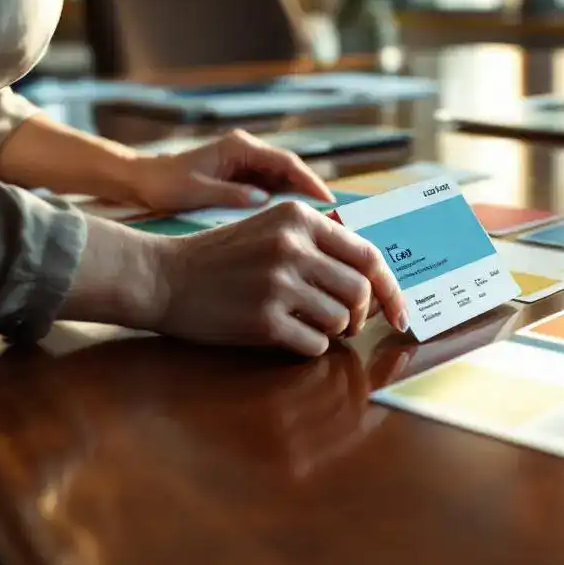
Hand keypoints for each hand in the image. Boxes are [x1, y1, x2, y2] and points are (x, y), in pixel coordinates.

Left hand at [128, 129, 333, 211]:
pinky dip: (286, 204)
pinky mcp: (243, 176)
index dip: (309, 182)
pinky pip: (273, 188)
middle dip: (312, 191)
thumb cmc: (164, 184)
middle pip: (290, 170)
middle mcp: (246, 151)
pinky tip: (296, 224)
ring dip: (302, 200)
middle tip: (335, 216)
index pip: (285, 162)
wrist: (142, 180)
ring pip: (284, 180)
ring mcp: (246, 163)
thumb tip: (263, 200)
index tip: (328, 201)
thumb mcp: (195, 192)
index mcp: (239, 147)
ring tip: (321, 223)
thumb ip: (229, 194)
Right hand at [155, 200, 408, 355]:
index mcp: (300, 218)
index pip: (368, 255)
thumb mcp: (271, 228)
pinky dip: (311, 346)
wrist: (163, 277)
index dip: (390, 288)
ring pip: (340, 319)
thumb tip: (373, 276)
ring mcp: (279, 283)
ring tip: (310, 324)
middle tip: (348, 324)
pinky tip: (290, 336)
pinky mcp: (264, 319)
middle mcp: (293, 246)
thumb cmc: (222, 257)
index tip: (400, 311)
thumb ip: (319, 242)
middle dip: (360, 315)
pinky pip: (315, 343)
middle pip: (359, 291)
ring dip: (334, 330)